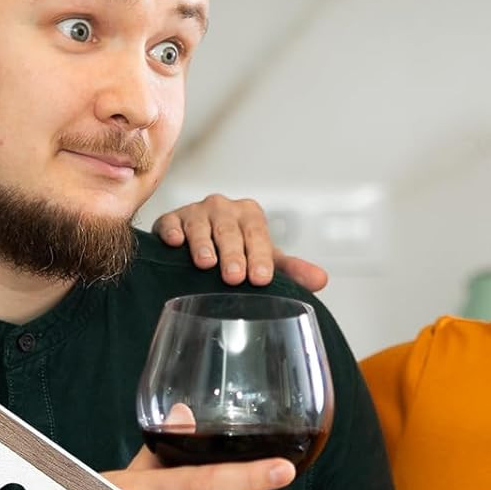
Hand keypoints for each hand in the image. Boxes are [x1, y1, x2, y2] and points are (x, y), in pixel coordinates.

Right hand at [152, 194, 329, 291]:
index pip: (257, 234)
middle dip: (233, 253)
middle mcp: (223, 208)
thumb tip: (321, 281)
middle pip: (229, 229)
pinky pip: (169, 223)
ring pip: (200, 225)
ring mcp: (195, 213)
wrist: (201, 249)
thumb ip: (292, 271)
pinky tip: (173, 243)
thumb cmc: (238, 254)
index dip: (260, 255)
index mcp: (250, 215)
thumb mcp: (266, 261)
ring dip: (202, 244)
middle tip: (235, 276)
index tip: (261, 278)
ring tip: (205, 264)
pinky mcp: (170, 220)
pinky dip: (171, 231)